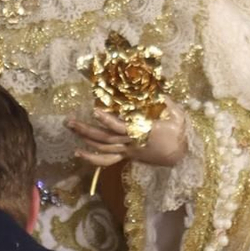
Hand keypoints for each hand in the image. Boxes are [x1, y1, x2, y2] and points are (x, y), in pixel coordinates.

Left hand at [68, 101, 186, 173]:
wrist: (180, 155)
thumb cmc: (178, 133)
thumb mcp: (177, 115)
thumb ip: (166, 103)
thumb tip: (155, 90)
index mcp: (142, 132)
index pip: (121, 128)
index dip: (107, 121)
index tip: (95, 111)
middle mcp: (131, 143)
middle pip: (105, 139)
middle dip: (86, 130)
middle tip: (69, 121)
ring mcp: (127, 151)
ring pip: (103, 149)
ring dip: (85, 140)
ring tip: (71, 129)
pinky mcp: (127, 156)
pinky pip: (107, 160)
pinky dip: (92, 158)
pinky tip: (78, 152)